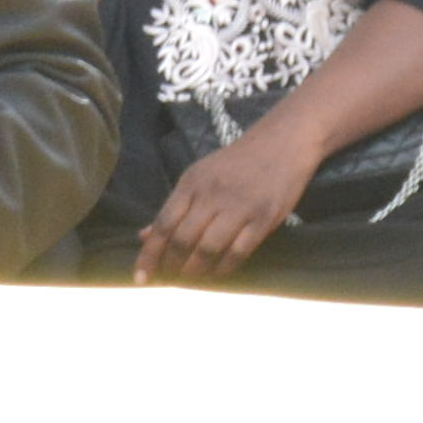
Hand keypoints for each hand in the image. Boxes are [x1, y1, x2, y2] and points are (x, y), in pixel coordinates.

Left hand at [136, 113, 319, 283]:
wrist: (282, 143)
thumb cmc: (236, 163)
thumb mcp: (200, 176)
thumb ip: (175, 207)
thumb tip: (145, 236)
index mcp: (192, 183)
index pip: (164, 223)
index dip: (150, 254)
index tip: (140, 277)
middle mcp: (212, 194)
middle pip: (182, 239)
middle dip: (172, 266)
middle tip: (170, 279)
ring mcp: (239, 207)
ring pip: (208, 248)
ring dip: (195, 270)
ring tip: (191, 279)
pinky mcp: (263, 218)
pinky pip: (238, 251)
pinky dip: (224, 268)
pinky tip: (217, 273)